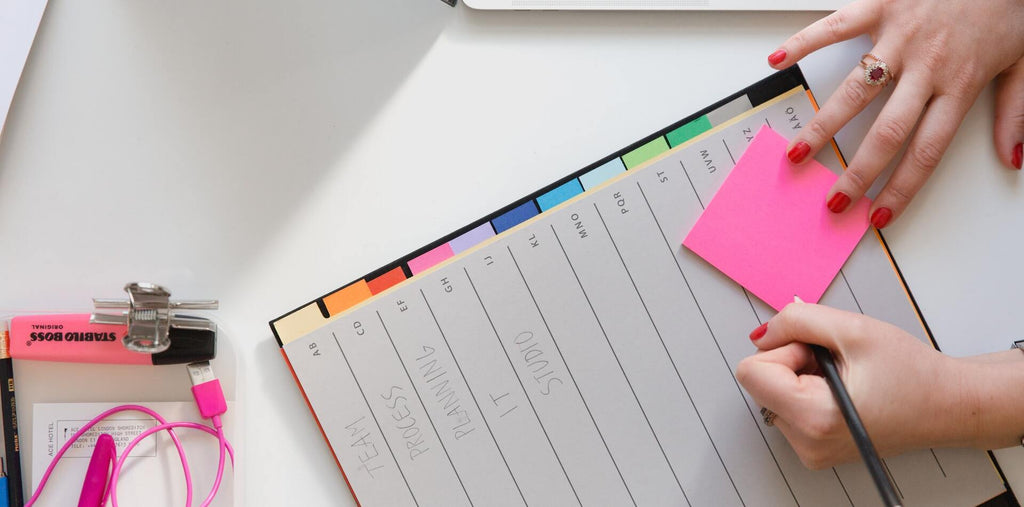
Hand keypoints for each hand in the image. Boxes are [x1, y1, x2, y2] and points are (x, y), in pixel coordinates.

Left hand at [735, 303, 970, 468]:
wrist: (948, 405)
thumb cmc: (912, 372)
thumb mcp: (853, 328)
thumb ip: (796, 321)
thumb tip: (761, 333)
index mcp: (814, 418)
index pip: (751, 372)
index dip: (783, 350)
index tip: (818, 352)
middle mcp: (806, 443)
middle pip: (759, 382)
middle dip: (793, 362)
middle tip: (837, 364)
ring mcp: (809, 450)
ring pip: (772, 392)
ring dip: (801, 376)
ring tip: (845, 378)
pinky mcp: (813, 449)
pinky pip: (787, 407)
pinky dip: (808, 391)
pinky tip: (843, 391)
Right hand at [767, 0, 1023, 228]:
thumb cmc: (1010, 4)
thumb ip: (1017, 111)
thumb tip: (1012, 156)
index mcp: (960, 83)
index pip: (926, 150)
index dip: (900, 188)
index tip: (878, 214)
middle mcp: (926, 65)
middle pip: (886, 132)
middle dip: (856, 172)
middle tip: (833, 198)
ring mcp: (899, 36)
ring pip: (854, 90)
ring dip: (823, 126)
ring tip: (798, 153)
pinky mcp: (882, 5)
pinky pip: (836, 25)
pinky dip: (804, 42)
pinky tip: (778, 60)